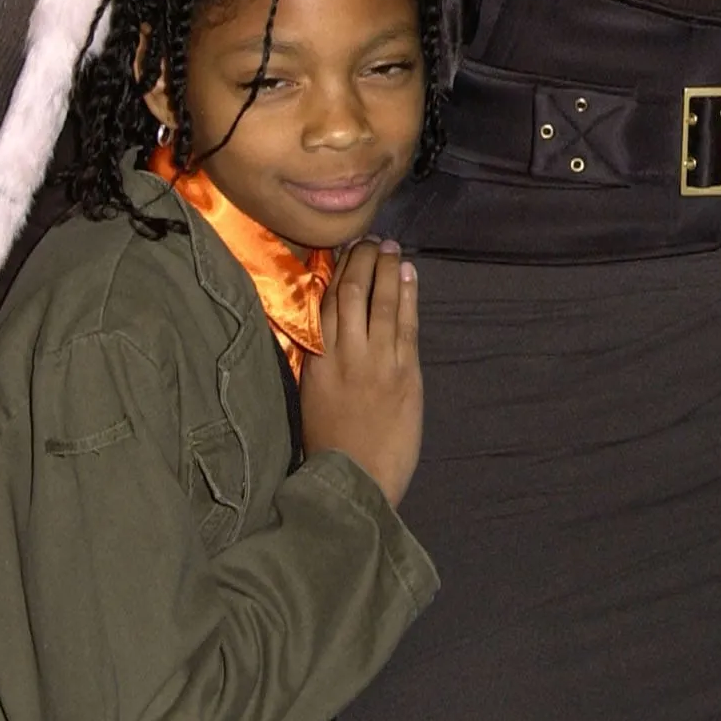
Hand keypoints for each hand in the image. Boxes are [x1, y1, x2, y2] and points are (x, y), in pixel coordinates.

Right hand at [300, 240, 422, 505]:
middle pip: (352, 291)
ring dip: (388, 268)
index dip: (337, 270)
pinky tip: (410, 274)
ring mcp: (377, 361)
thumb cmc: (330, 446)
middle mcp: (344, 354)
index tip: (345, 249)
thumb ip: (319, 360)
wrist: (357, 481)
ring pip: (381, 301)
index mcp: (316, 361)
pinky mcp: (405, 373)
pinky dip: (408, 295)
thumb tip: (327, 327)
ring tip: (391, 247)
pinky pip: (406, 324)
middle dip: (363, 259)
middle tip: (371, 239)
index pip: (325, 302)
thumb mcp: (311, 397)